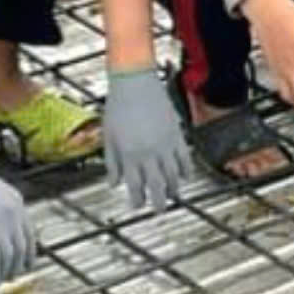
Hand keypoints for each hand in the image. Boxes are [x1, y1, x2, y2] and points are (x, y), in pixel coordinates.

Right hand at [0, 152, 37, 285]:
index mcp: (16, 201)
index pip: (29, 232)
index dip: (29, 252)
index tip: (27, 264)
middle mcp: (13, 213)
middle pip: (22, 247)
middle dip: (19, 265)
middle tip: (13, 276)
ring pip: (9, 257)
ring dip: (6, 272)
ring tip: (0, 280)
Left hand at [102, 66, 185, 209]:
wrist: (134, 82)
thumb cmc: (117, 107)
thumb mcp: (108, 136)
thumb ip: (112, 162)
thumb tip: (114, 184)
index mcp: (130, 154)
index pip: (135, 185)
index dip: (137, 199)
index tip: (137, 206)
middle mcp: (149, 152)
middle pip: (157, 184)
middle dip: (158, 202)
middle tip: (159, 211)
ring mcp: (165, 143)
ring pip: (173, 174)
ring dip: (173, 188)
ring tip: (172, 195)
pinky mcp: (176, 133)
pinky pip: (184, 157)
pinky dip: (185, 169)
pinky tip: (184, 176)